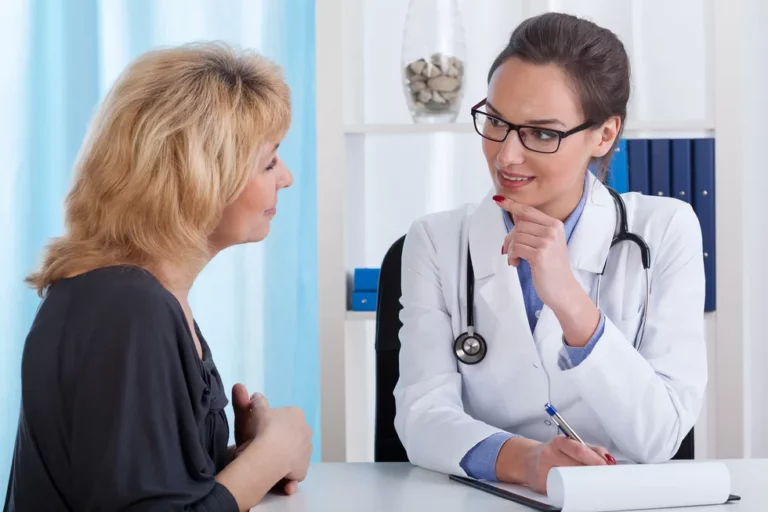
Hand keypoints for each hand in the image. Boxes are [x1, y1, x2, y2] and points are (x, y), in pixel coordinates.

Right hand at [215, 396, 310, 509]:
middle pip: (291, 436)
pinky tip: (277, 478)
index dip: (272, 424)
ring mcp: (306, 451)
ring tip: (268, 463)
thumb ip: (257, 401)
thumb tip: (255, 396)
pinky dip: (287, 476)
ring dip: (284, 457)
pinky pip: (294, 472)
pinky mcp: (303, 469)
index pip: (284, 418)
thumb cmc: (262, 429)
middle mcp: (306, 431)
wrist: (269, 454)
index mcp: (296, 414)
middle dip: (280, 440)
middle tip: (263, 446)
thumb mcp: (256, 410)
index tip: (261, 430)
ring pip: (293, 454)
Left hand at [494, 196, 577, 311]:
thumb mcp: (547, 244)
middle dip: (510, 238)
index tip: (499, 200)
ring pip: (516, 236)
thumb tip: (514, 215)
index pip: (529, 210)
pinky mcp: (539, 255)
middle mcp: (553, 231)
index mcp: (555, 225)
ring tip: (515, 259)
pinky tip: (516, 264)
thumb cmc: (552, 268)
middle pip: (519, 224)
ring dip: (510, 249)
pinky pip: (515, 248)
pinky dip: (511, 256)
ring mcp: (547, 242)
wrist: (563, 290)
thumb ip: (533, 230)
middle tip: (510, 251)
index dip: (512, 205)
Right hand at [497, 436, 613, 494]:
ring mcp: (545, 471)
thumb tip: (609, 459)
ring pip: (570, 479)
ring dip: (586, 482)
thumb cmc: (552, 452)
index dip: (596, 459)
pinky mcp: (543, 485)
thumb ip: (589, 449)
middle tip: (606, 477)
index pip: (580, 450)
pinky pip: (562, 489)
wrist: (527, 460)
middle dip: (594, 471)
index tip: (607, 467)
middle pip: (576, 465)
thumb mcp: (568, 444)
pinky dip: (575, 491)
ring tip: (595, 484)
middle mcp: (550, 455)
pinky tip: (581, 491)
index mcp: (558, 442)